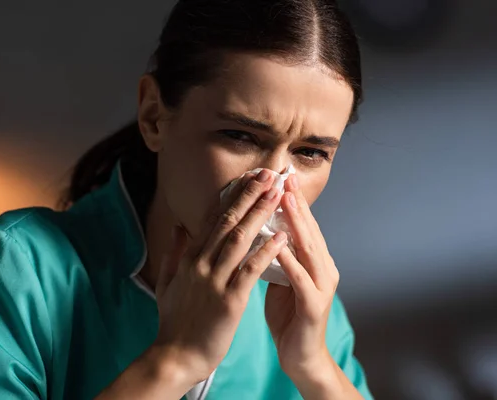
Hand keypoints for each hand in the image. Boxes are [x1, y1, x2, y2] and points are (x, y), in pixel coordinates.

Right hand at [153, 169, 288, 386]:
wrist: (175, 356)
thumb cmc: (173, 321)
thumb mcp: (167, 282)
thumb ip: (173, 251)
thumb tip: (179, 226)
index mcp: (189, 258)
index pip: (212, 219)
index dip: (232, 196)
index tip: (248, 178)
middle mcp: (200, 263)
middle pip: (227, 222)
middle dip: (249, 195)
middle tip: (268, 173)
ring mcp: (214, 281)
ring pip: (239, 239)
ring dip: (259, 213)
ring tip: (277, 193)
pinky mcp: (229, 301)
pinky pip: (250, 270)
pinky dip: (266, 251)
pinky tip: (281, 236)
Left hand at [264, 174, 339, 380]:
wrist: (300, 356)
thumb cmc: (288, 315)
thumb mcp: (281, 278)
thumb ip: (277, 254)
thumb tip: (260, 230)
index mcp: (312, 261)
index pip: (301, 226)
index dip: (290, 201)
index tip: (277, 177)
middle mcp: (321, 268)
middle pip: (307, 230)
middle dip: (295, 203)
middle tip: (284, 177)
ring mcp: (320, 286)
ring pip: (308, 249)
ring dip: (297, 224)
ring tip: (285, 201)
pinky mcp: (313, 306)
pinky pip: (300, 279)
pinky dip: (290, 261)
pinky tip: (278, 246)